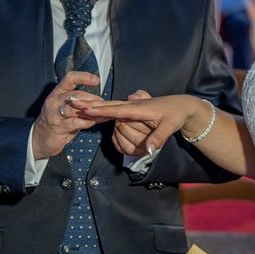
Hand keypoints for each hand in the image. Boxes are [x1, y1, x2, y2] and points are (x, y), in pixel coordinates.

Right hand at [32, 71, 106, 159]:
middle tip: (104, 103)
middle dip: (92, 98)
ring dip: (91, 111)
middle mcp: (55, 101)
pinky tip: (93, 122)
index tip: (96, 80)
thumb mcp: (66, 107)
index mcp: (58, 92)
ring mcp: (55, 114)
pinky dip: (87, 122)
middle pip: (76, 94)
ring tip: (102, 114)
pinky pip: (75, 122)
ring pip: (75, 108)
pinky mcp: (58, 127)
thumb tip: (99, 99)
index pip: (70, 78)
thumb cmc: (58, 121)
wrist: (41, 139)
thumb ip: (80, 101)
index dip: (84, 77)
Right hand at [76, 93, 199, 155]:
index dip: (101, 110)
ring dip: (95, 105)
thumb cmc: (175, 115)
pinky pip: (116, 109)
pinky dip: (104, 108)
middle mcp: (133, 105)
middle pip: (109, 105)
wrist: (182, 105)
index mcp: (139, 108)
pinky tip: (94, 109)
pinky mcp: (133, 108)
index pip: (116, 109)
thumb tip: (148, 151)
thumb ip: (157, 138)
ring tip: (77, 105)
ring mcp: (133, 105)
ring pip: (111, 106)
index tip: (85, 108)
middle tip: (72, 102)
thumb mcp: (169, 127)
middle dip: (91, 104)